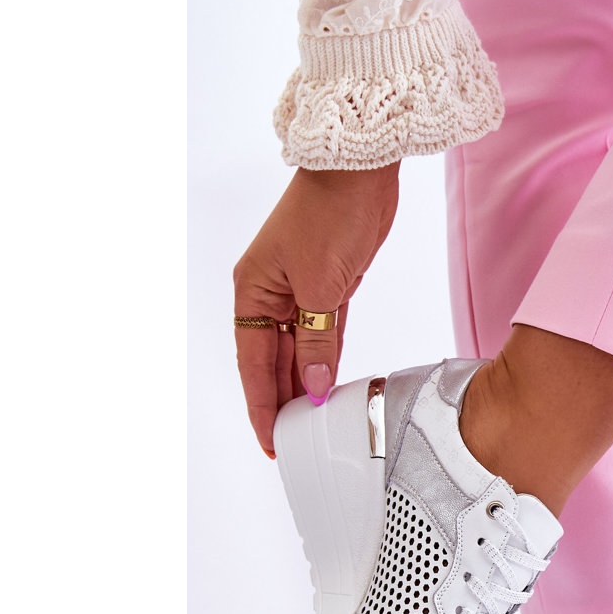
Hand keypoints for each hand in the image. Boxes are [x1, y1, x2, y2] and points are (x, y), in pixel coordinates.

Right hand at [233, 163, 400, 454]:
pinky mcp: (329, 287)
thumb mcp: (321, 286)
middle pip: (274, 361)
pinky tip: (326, 385)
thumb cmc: (330, 214)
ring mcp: (300, 291)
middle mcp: (270, 294)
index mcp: (253, 292)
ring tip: (309, 422)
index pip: (254, 364)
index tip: (270, 439)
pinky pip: (323, 334)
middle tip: (292, 441)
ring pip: (299, 350)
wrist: (359, 171)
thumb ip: (316, 340)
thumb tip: (312, 386)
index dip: (262, 405)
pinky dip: (324, 359)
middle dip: (282, 401)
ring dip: (304, 384)